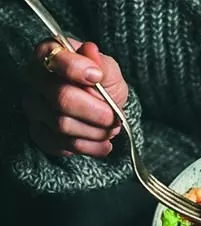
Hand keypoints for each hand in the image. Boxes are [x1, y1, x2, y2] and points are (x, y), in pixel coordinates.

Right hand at [22, 39, 127, 156]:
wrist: (103, 109)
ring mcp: (34, 108)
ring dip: (96, 131)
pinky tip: (104, 144)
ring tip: (112, 129)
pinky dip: (90, 147)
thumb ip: (101, 64)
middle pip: (61, 98)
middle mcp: (35, 80)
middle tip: (114, 117)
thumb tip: (91, 51)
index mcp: (50, 55)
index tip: (98, 77)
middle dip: (96, 112)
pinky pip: (62, 145)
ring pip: (63, 125)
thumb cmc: (103, 85)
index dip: (77, 70)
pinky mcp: (39, 133)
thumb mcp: (109, 71)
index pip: (55, 60)